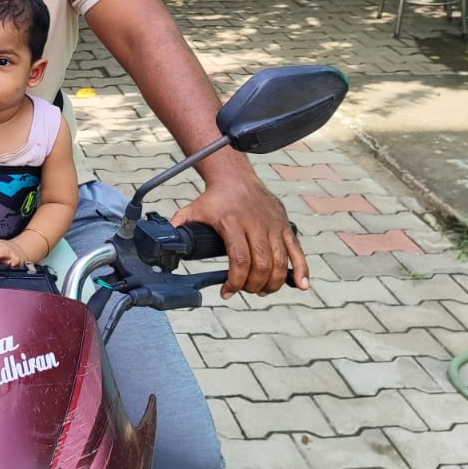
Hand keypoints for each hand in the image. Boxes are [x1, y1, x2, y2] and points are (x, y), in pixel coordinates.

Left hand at [173, 173, 307, 297]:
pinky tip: (300, 285)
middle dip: (253, 285)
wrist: (236, 176)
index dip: (235, 281)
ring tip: (262, 290)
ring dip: (273, 282)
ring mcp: (273, 225)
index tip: (227, 292)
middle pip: (262, 264)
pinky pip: (297, 250)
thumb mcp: (194, 210)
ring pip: (279, 261)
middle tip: (246, 291)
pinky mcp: (284, 226)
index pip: (240, 260)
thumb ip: (180, 226)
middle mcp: (256, 224)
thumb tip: (166, 242)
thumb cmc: (216, 197)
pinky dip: (301, 269)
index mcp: (233, 223)